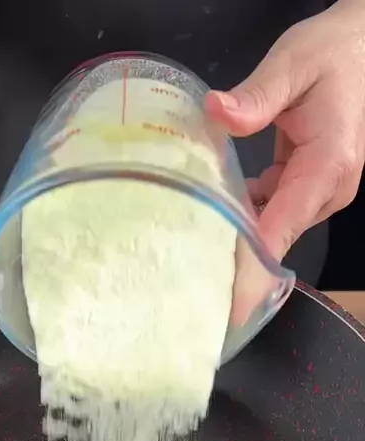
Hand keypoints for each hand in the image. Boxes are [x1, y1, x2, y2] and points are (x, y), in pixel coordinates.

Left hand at [206, 0, 364, 261]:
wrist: (361, 49)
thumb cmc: (332, 55)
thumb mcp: (292, 64)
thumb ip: (256, 95)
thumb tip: (216, 113)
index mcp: (327, 165)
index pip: (281, 231)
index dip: (252, 270)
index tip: (226, 301)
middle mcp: (329, 190)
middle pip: (275, 239)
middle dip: (234, 260)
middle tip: (183, 273)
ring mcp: (321, 193)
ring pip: (272, 229)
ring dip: (235, 234)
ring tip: (188, 244)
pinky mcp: (309, 189)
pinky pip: (273, 213)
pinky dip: (246, 213)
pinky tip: (215, 207)